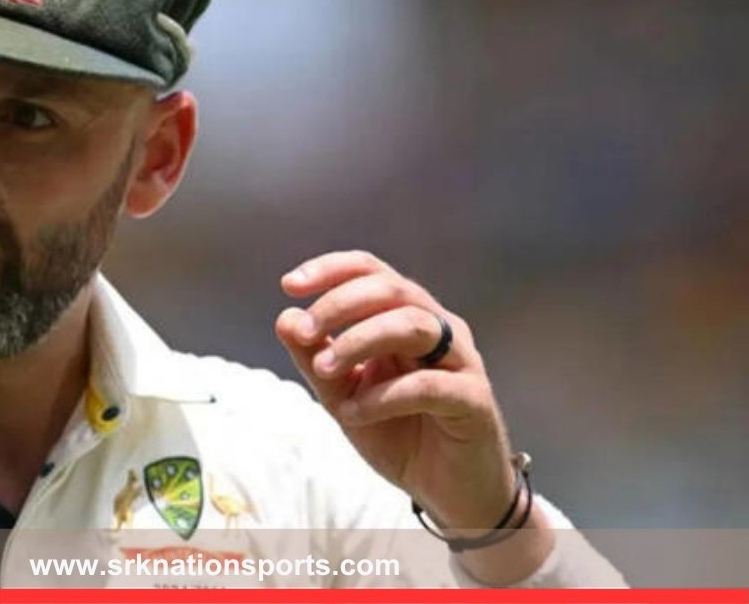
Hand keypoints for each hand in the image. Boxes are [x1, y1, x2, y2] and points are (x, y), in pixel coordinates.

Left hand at [274, 250, 514, 530]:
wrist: (447, 490)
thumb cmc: (398, 433)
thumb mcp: (343, 395)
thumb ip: (316, 359)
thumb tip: (285, 318)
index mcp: (406, 317)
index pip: (372, 271)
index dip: (332, 270)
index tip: (289, 284)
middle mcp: (439, 329)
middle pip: (392, 289)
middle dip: (339, 304)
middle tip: (304, 330)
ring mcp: (462, 361)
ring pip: (414, 325)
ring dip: (359, 341)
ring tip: (323, 370)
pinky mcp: (474, 400)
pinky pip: (428, 385)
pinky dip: (383, 396)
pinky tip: (353, 413)